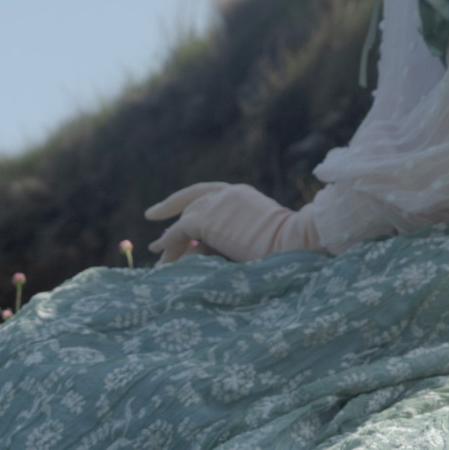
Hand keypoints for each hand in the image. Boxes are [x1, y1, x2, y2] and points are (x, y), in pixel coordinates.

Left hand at [145, 183, 322, 263]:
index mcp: (241, 195)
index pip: (209, 193)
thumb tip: (232, 246)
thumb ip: (242, 231)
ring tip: (155, 255)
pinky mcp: (208, 219)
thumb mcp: (263, 233)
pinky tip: (159, 256)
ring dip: (169, 240)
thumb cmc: (289, 245)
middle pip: (191, 199)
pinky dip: (169, 245)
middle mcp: (227, 193)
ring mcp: (217, 204)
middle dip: (171, 210)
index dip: (191, 202)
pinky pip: (180, 231)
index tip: (179, 211)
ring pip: (184, 220)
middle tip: (153, 221)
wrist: (295, 239)